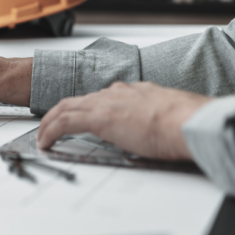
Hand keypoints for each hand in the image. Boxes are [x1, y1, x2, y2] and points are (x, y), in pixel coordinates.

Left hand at [36, 82, 211, 160]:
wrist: (191, 123)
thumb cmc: (188, 124)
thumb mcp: (170, 119)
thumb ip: (158, 121)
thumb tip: (160, 133)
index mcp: (136, 92)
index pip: (102, 97)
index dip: (88, 107)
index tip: (83, 117)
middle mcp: (118, 93)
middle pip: (79, 100)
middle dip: (61, 112)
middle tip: (50, 125)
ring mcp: (107, 103)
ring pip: (66, 108)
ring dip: (50, 122)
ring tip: (42, 136)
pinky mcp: (99, 118)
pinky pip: (64, 122)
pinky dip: (50, 131)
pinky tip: (45, 142)